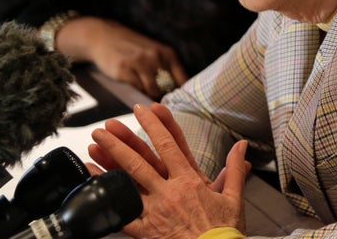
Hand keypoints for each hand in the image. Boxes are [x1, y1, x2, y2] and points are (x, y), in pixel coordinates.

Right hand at [55, 16, 188, 98]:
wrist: (104, 37)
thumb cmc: (132, 48)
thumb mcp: (154, 51)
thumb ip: (165, 68)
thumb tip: (177, 92)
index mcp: (167, 52)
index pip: (182, 78)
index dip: (182, 94)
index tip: (182, 105)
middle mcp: (155, 56)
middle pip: (167, 87)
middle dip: (165, 98)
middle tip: (162, 106)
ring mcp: (139, 63)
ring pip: (152, 90)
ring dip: (150, 98)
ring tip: (149, 103)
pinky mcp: (124, 71)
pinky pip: (136, 89)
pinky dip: (137, 95)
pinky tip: (136, 95)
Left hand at [88, 103, 249, 237]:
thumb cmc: (224, 232)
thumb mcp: (234, 198)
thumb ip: (234, 169)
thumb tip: (242, 146)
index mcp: (190, 181)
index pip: (169, 145)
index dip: (155, 125)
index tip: (144, 110)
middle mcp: (169, 192)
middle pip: (140, 161)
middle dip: (121, 141)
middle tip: (106, 126)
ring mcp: (155, 211)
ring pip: (128, 182)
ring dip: (109, 163)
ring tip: (94, 147)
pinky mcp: (146, 231)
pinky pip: (122, 211)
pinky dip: (107, 196)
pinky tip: (94, 184)